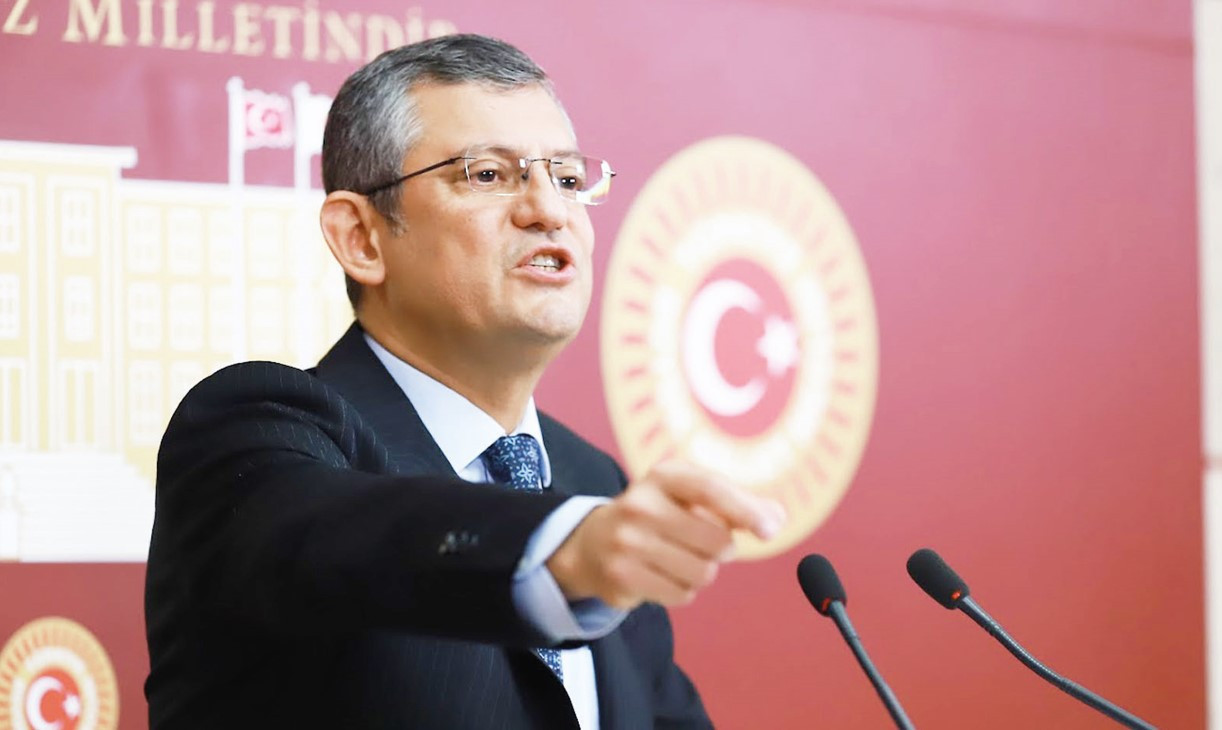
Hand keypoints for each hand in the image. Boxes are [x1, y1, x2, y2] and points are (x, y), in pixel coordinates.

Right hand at [545, 460, 785, 609]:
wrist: (592, 543)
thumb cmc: (659, 515)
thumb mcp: (690, 496)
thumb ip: (738, 504)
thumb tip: (777, 519)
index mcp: (663, 476)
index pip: (710, 489)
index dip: (744, 510)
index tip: (770, 531)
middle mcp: (640, 504)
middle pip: (716, 542)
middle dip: (720, 550)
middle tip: (699, 543)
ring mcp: (627, 542)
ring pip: (702, 573)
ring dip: (702, 572)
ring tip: (677, 559)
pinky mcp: (622, 577)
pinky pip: (682, 595)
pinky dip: (682, 590)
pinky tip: (661, 574)